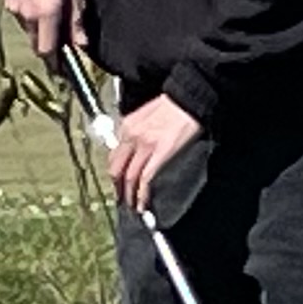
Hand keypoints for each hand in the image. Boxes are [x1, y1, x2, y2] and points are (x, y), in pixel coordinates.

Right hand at [4, 0, 78, 56]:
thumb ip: (76, 20)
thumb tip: (81, 45)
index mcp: (44, 14)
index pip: (47, 52)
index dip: (57, 63)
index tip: (66, 68)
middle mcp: (26, 16)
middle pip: (37, 44)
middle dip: (50, 47)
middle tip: (64, 42)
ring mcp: (15, 8)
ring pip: (29, 30)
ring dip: (40, 31)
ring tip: (53, 15)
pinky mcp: (9, 0)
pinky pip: (22, 17)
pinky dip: (31, 17)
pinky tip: (41, 1)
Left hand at [109, 94, 199, 215]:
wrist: (188, 97)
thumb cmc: (172, 104)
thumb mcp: (146, 114)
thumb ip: (137, 130)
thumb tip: (136, 147)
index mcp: (127, 125)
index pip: (114, 155)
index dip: (115, 172)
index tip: (119, 182)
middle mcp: (131, 136)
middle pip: (117, 169)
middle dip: (117, 188)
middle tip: (122, 199)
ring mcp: (145, 145)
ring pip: (129, 177)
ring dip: (129, 195)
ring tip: (133, 206)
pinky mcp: (160, 152)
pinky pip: (146, 178)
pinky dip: (142, 194)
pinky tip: (143, 204)